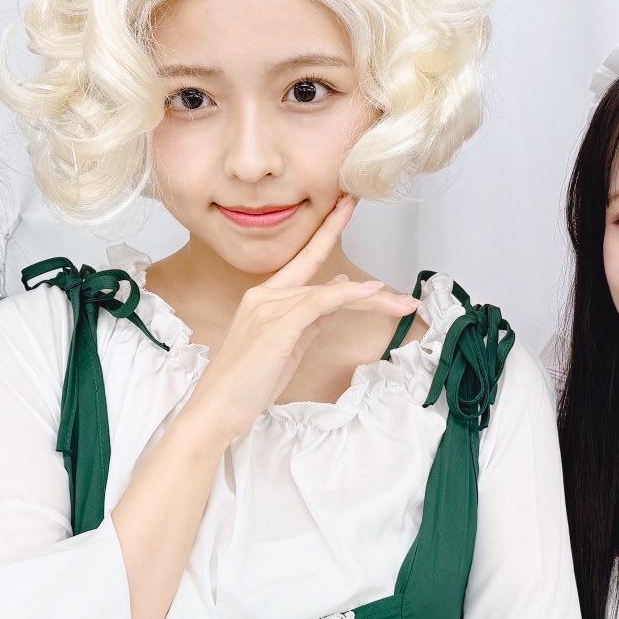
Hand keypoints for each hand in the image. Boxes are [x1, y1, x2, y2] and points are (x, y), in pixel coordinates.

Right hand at [176, 195, 417, 444]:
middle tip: (395, 268)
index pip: (303, 260)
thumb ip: (310, 320)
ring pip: (328, 292)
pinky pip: (319, 303)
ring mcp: (267, 309)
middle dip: (365, 283)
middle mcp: (264, 296)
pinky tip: (372, 295)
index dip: (326, 232)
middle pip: (323, 278)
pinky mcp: (275, 326)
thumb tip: (336, 297)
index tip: (346, 207)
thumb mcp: (286, 348)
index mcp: (263, 299)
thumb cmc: (246, 385)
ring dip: (371, 299)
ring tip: (403, 306)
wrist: (215, 410)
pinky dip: (348, 297)